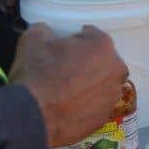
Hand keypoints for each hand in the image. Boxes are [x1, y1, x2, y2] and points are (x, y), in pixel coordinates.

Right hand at [9, 24, 128, 147]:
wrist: (32, 118)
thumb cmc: (36, 73)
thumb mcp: (33, 39)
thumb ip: (45, 30)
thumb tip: (48, 33)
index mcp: (103, 45)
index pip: (90, 35)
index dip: (73, 41)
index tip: (60, 49)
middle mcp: (116, 69)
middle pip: (100, 60)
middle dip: (85, 62)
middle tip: (62, 70)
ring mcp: (112, 95)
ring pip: (101, 84)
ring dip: (87, 84)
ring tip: (63, 92)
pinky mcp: (104, 117)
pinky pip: (95, 105)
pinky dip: (85, 105)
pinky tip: (66, 108)